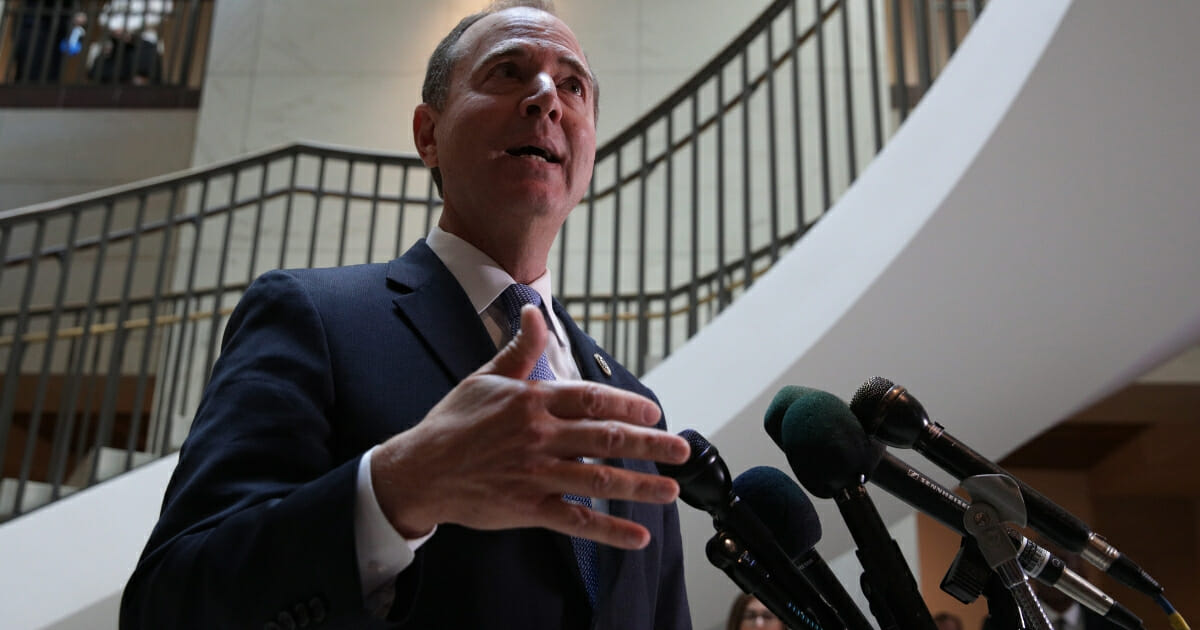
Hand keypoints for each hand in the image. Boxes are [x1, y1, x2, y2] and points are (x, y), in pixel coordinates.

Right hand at [370, 304, 689, 548]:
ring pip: (599, 481)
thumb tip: (534, 310)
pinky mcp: (527, 508)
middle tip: (682, 452)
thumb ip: (520, 348)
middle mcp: (540, 437)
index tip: (654, 413)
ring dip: (640, 487)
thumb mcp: (485, 378)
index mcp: (533, 401)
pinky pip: (576, 521)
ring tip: (671, 491)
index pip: (591, 399)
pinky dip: (609, 530)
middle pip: (606, 439)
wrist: (419, 471)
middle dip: (650, 445)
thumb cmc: (453, 422)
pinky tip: (638, 536)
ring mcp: (535, 475)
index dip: (627, 406)